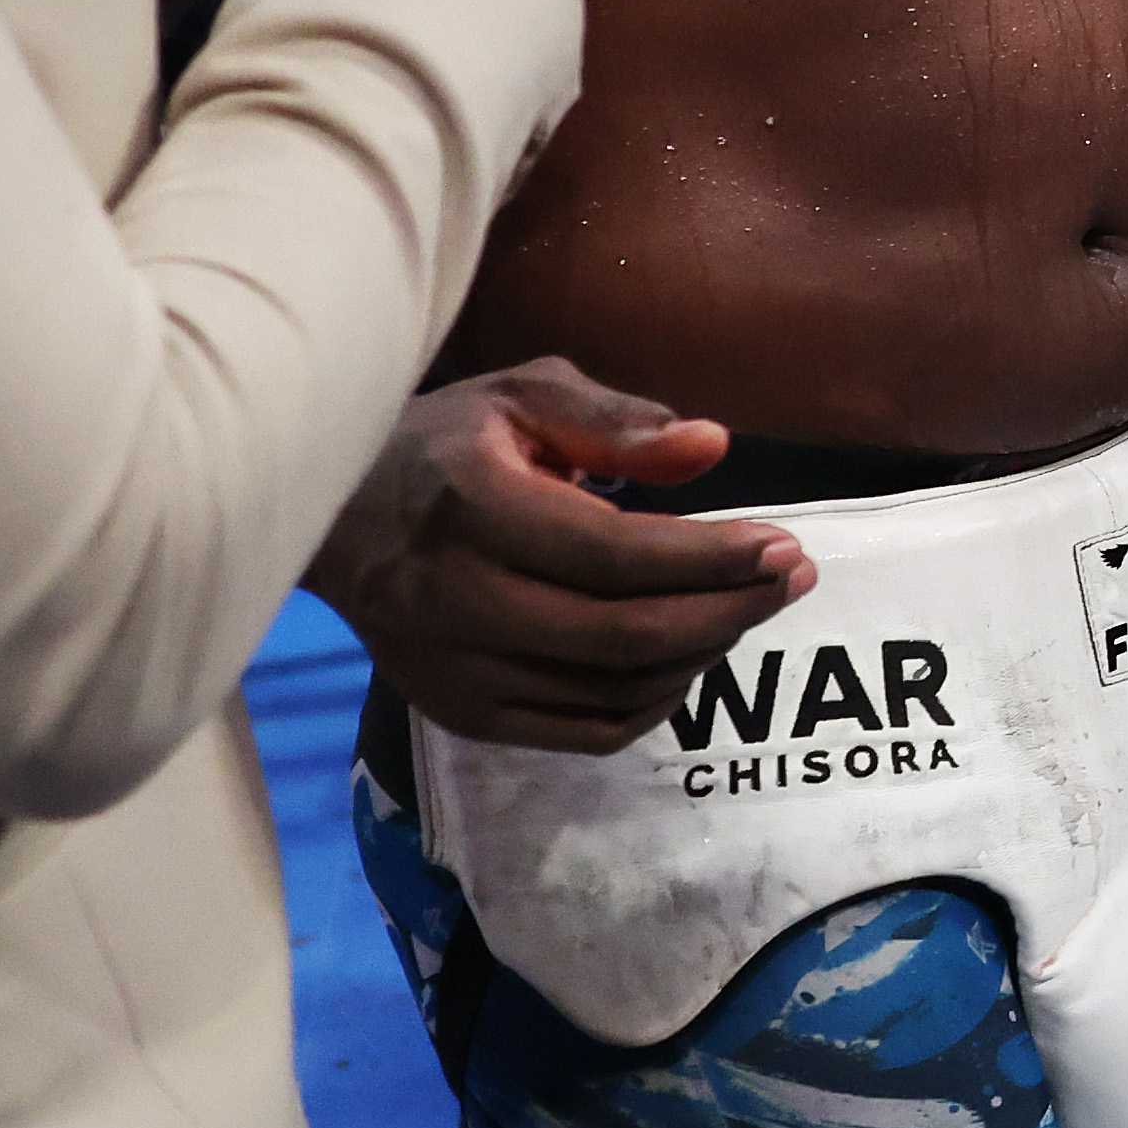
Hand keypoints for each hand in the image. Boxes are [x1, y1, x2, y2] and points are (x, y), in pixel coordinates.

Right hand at [316, 361, 814, 754]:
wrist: (334, 523)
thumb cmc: (445, 445)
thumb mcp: (523, 397)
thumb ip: (616, 419)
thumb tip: (711, 446)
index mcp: (472, 511)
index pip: (614, 554)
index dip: (712, 557)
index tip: (785, 544)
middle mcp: (456, 600)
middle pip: (623, 634)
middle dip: (729, 610)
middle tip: (794, 577)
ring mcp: (455, 670)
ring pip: (612, 690)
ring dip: (701, 653)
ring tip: (747, 604)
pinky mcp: (462, 713)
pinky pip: (584, 730)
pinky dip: (653, 701)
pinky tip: (688, 655)